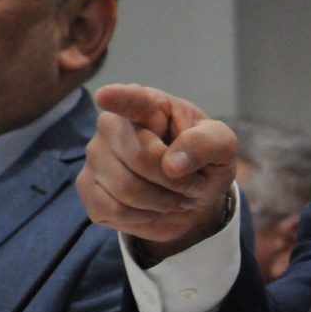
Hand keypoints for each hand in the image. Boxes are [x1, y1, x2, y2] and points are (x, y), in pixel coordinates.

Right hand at [76, 84, 237, 263]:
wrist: (191, 198)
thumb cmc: (204, 162)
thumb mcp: (222, 146)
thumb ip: (206, 143)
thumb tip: (172, 163)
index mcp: (150, 105)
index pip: (133, 100)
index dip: (119, 98)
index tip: (106, 96)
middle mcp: (114, 125)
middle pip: (140, 157)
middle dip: (176, 180)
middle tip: (193, 184)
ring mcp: (96, 155)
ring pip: (126, 188)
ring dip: (163, 201)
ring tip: (177, 196)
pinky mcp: (87, 188)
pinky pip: (114, 209)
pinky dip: (144, 215)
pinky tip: (154, 207)